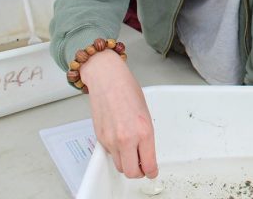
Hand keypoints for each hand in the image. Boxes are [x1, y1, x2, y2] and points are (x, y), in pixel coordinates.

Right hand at [80, 49, 157, 178]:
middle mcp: (127, 139)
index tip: (153, 172)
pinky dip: (117, 154)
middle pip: (132, 172)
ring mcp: (111, 140)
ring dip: (127, 165)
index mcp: (144, 131)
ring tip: (133, 156)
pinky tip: (121, 143)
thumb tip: (145, 152)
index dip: (152, 172)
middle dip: (139, 173)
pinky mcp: (100, 139)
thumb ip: (145, 136)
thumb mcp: (145, 114)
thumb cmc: (127, 91)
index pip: (148, 164)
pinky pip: (110, 154)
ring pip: (120, 166)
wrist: (108, 80)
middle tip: (143, 168)